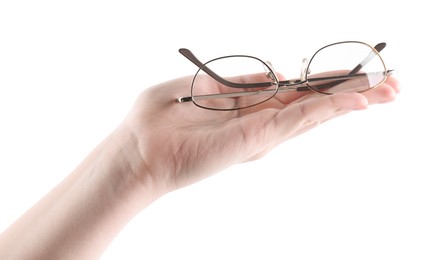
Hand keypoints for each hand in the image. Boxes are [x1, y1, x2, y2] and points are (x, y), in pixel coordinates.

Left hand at [123, 74, 399, 193]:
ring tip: (386, 91)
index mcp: (247, 102)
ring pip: (313, 111)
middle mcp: (260, 118)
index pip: (296, 89)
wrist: (140, 149)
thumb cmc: (162, 118)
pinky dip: (327, 109)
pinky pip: (298, 120)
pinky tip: (353, 101)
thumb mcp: (203, 86)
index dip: (326, 81)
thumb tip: (273, 73)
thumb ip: (239, 83)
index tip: (355, 75)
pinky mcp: (256, 139)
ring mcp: (261, 130)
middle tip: (390, 85)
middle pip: (313, 101)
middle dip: (350, 92)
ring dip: (350, 100)